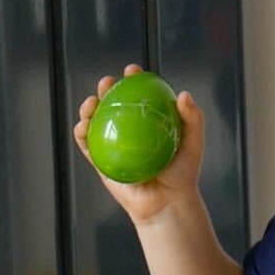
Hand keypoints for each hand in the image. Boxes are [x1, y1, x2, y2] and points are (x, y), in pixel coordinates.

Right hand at [72, 64, 206, 224]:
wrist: (167, 203)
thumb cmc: (182, 173)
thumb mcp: (193, 143)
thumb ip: (193, 118)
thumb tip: (183, 94)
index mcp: (149, 120)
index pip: (140, 94)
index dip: (133, 79)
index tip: (132, 71)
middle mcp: (130, 129)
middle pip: (114, 103)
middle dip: (107, 88)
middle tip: (107, 83)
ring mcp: (113, 144)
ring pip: (96, 120)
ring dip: (88, 107)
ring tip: (92, 102)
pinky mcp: (101, 161)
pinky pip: (87, 145)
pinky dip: (81, 133)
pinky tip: (83, 126)